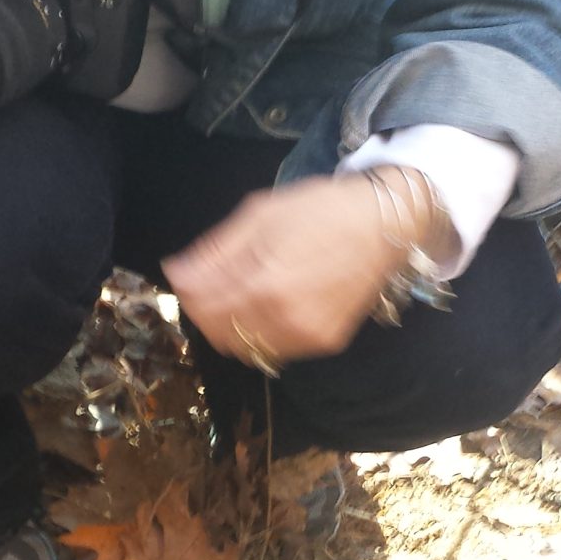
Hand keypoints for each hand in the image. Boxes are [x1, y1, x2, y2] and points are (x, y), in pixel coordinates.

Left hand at [161, 170, 445, 367]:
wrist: (384, 225)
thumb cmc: (322, 210)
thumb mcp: (260, 215)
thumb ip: (215, 251)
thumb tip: (176, 273)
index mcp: (264, 283)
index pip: (202, 307)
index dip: (187, 292)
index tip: (185, 276)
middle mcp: (284, 318)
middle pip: (220, 334)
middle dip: (206, 311)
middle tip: (209, 286)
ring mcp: (306, 335)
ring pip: (246, 348)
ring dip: (233, 326)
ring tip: (242, 293)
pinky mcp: (323, 343)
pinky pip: (275, 350)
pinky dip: (262, 332)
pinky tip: (272, 304)